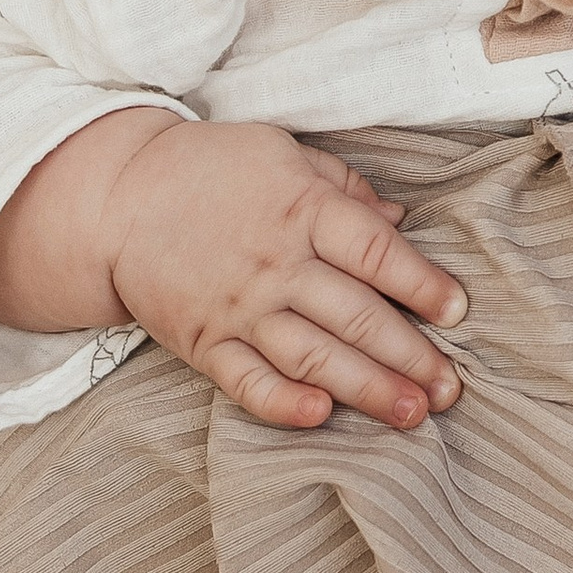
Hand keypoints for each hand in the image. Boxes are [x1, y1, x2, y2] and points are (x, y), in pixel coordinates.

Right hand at [103, 120, 466, 428]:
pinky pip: (247, 382)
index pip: (376, 252)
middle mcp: (275, 264)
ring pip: (313, 358)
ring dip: (367, 390)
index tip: (457, 312)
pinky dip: (283, 405)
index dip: (422, 284)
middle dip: (411, 357)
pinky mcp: (203, 343)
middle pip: (356, 316)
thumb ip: (345, 188)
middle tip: (451, 390)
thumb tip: (400, 221)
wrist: (115, 198)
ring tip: (412, 415)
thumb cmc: (211, 169)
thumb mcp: (283, 155)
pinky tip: (321, 418)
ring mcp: (238, 309)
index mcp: (302, 210)